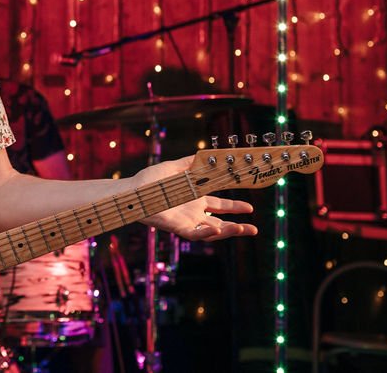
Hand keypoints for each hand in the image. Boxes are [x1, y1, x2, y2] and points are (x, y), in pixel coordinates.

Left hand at [133, 156, 256, 240]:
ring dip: (229, 231)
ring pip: (212, 231)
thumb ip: (191, 162)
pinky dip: (208, 233)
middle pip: (220, 221)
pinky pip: (196, 234)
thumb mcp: (175, 167)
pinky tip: (221, 230)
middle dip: (238, 225)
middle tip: (254, 227)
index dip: (234, 207)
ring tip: (246, 229)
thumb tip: (207, 153)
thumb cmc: (150, 180)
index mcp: (194, 198)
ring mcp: (186, 220)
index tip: (250, 207)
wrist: (132, 190)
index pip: (219, 205)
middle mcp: (193, 211)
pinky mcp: (177, 227)